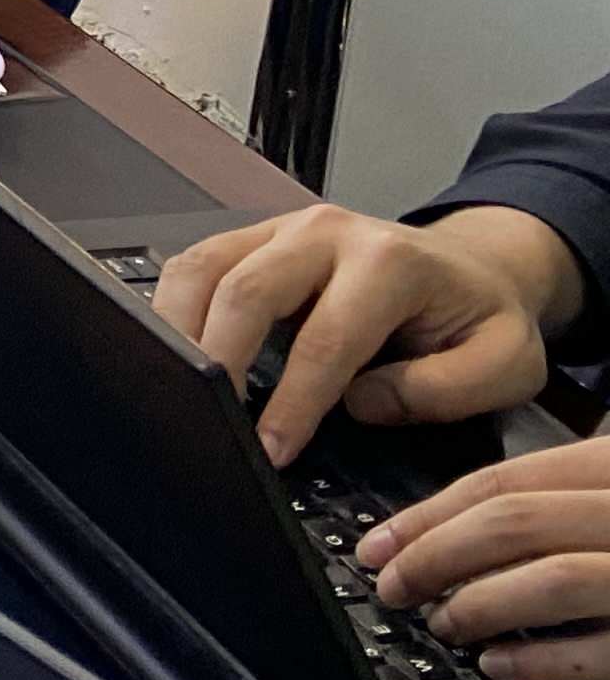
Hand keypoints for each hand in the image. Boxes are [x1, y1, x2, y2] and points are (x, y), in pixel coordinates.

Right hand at [156, 203, 582, 462]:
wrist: (474, 266)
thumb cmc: (479, 317)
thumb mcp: (507, 363)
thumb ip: (447, 389)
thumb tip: (360, 402)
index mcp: (390, 263)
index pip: (325, 339)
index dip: (293, 402)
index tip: (270, 451)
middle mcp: (327, 233)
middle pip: (245, 288)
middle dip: (216, 361)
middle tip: (206, 420)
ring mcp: (282, 228)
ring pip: (203, 267)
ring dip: (178, 328)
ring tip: (176, 387)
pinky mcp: (254, 238)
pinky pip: (195, 263)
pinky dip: (173, 307)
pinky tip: (173, 350)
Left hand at [363, 439, 609, 679]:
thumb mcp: (609, 492)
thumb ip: (561, 496)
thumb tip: (464, 527)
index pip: (501, 482)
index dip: (425, 516)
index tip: (374, 546)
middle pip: (512, 524)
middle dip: (434, 557)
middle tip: (391, 589)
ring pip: (552, 579)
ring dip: (480, 605)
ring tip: (440, 625)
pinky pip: (602, 652)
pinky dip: (543, 661)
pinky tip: (498, 665)